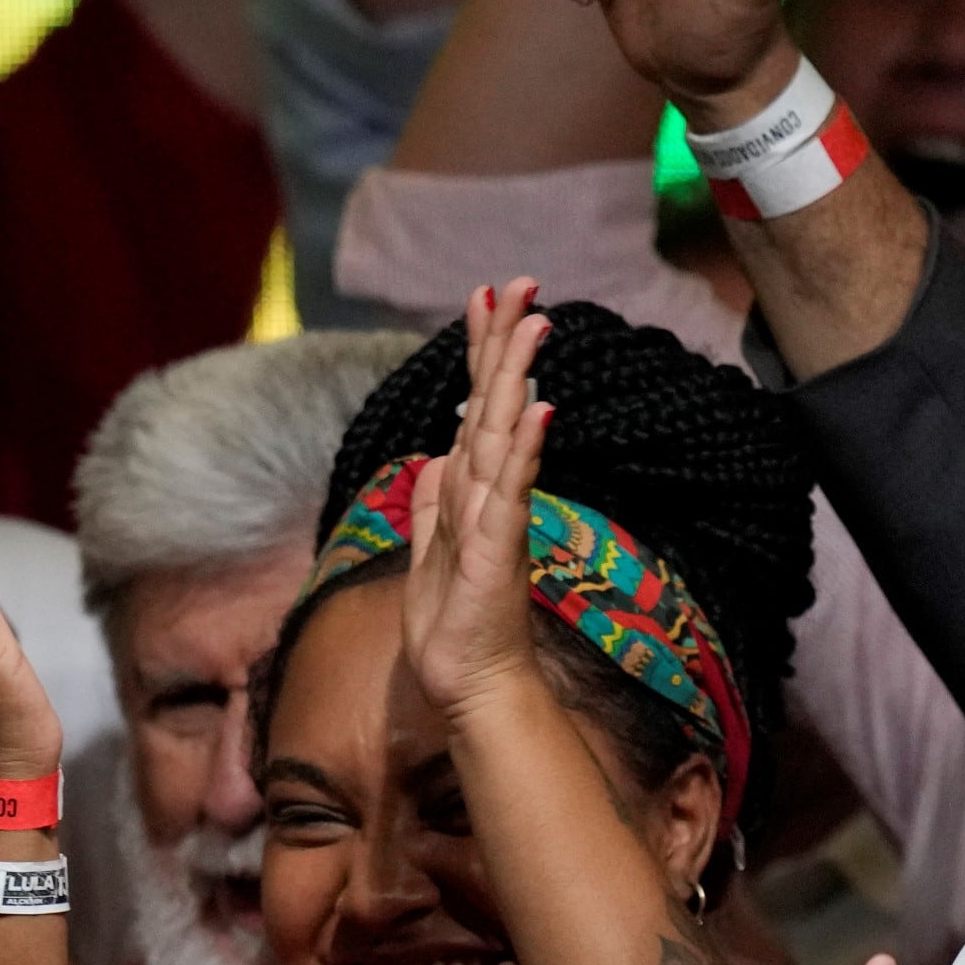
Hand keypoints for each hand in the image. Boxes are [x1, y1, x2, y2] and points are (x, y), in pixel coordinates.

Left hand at [396, 284, 548, 731]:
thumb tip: (433, 457)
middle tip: (521, 282)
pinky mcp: (496, 552)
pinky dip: (523, 452)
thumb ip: (433, 503)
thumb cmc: (453, 624)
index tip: (485, 297)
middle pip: (496, 404)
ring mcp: (497, 520)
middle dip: (505, 342)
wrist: (470, 682)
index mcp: (468, 491)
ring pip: (504, 435)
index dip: (479, 352)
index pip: (474, 406)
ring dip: (515, 378)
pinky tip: (536, 411)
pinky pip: (510, 494)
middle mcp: (488, 495)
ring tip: (532, 323)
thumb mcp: (428, 551)